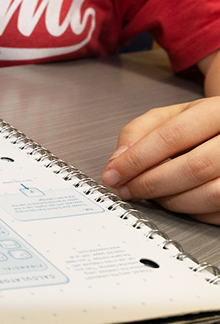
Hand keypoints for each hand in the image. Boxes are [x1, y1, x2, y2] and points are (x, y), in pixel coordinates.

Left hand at [101, 97, 219, 223]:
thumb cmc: (202, 124)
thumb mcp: (171, 115)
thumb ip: (139, 132)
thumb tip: (117, 161)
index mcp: (217, 111)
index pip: (172, 136)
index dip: (137, 159)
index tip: (113, 174)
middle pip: (194, 167)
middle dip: (151, 184)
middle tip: (127, 190)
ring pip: (212, 194)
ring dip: (171, 201)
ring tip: (150, 195)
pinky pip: (219, 212)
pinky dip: (192, 212)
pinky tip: (177, 200)